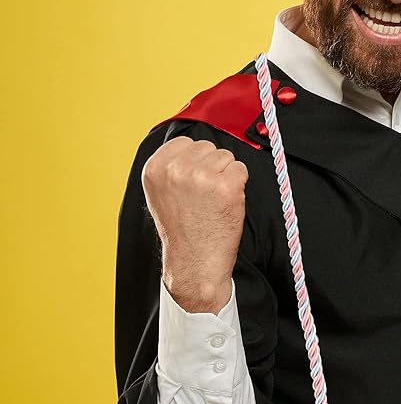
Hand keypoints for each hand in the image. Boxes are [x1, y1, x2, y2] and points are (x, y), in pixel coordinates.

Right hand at [141, 136, 248, 313]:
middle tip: (205, 195)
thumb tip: (190, 147)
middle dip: (211, 167)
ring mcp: (202, 176)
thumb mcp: (161, 193)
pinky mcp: (227, 186)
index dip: (195, 161)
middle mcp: (176, 169)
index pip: (186, 142)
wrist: (195, 262)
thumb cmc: (182, 231)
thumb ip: (171, 167)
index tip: (194, 180)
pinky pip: (241, 170)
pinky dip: (239, 185)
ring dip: (226, 175)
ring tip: (214, 200)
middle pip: (208, 147)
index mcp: (155, 168)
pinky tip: (226, 203)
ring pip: (226, 157)